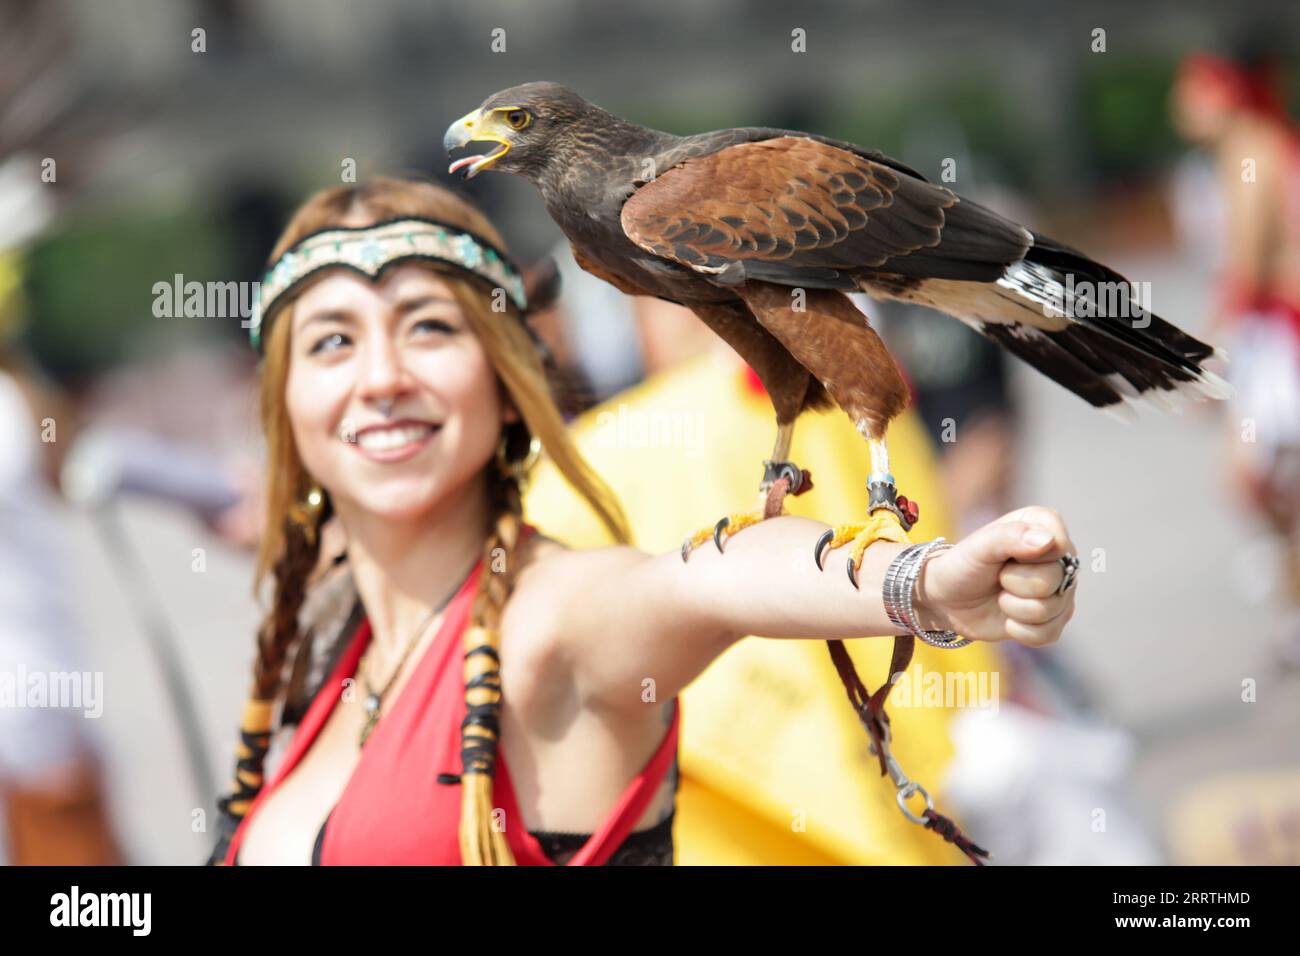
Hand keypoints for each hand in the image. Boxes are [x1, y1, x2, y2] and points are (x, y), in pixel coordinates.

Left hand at [914, 506, 1076, 646]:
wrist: (948, 600)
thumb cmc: (963, 565)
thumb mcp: (978, 546)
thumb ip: (1010, 536)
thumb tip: (1048, 541)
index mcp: (1045, 526)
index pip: (1059, 545)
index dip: (1028, 557)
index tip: (1005, 556)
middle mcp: (1060, 557)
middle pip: (1055, 580)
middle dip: (1015, 584)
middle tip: (998, 577)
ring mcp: (1060, 590)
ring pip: (1050, 609)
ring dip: (1014, 608)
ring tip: (1001, 596)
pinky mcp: (1054, 620)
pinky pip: (1047, 634)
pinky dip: (1019, 630)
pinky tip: (1007, 618)